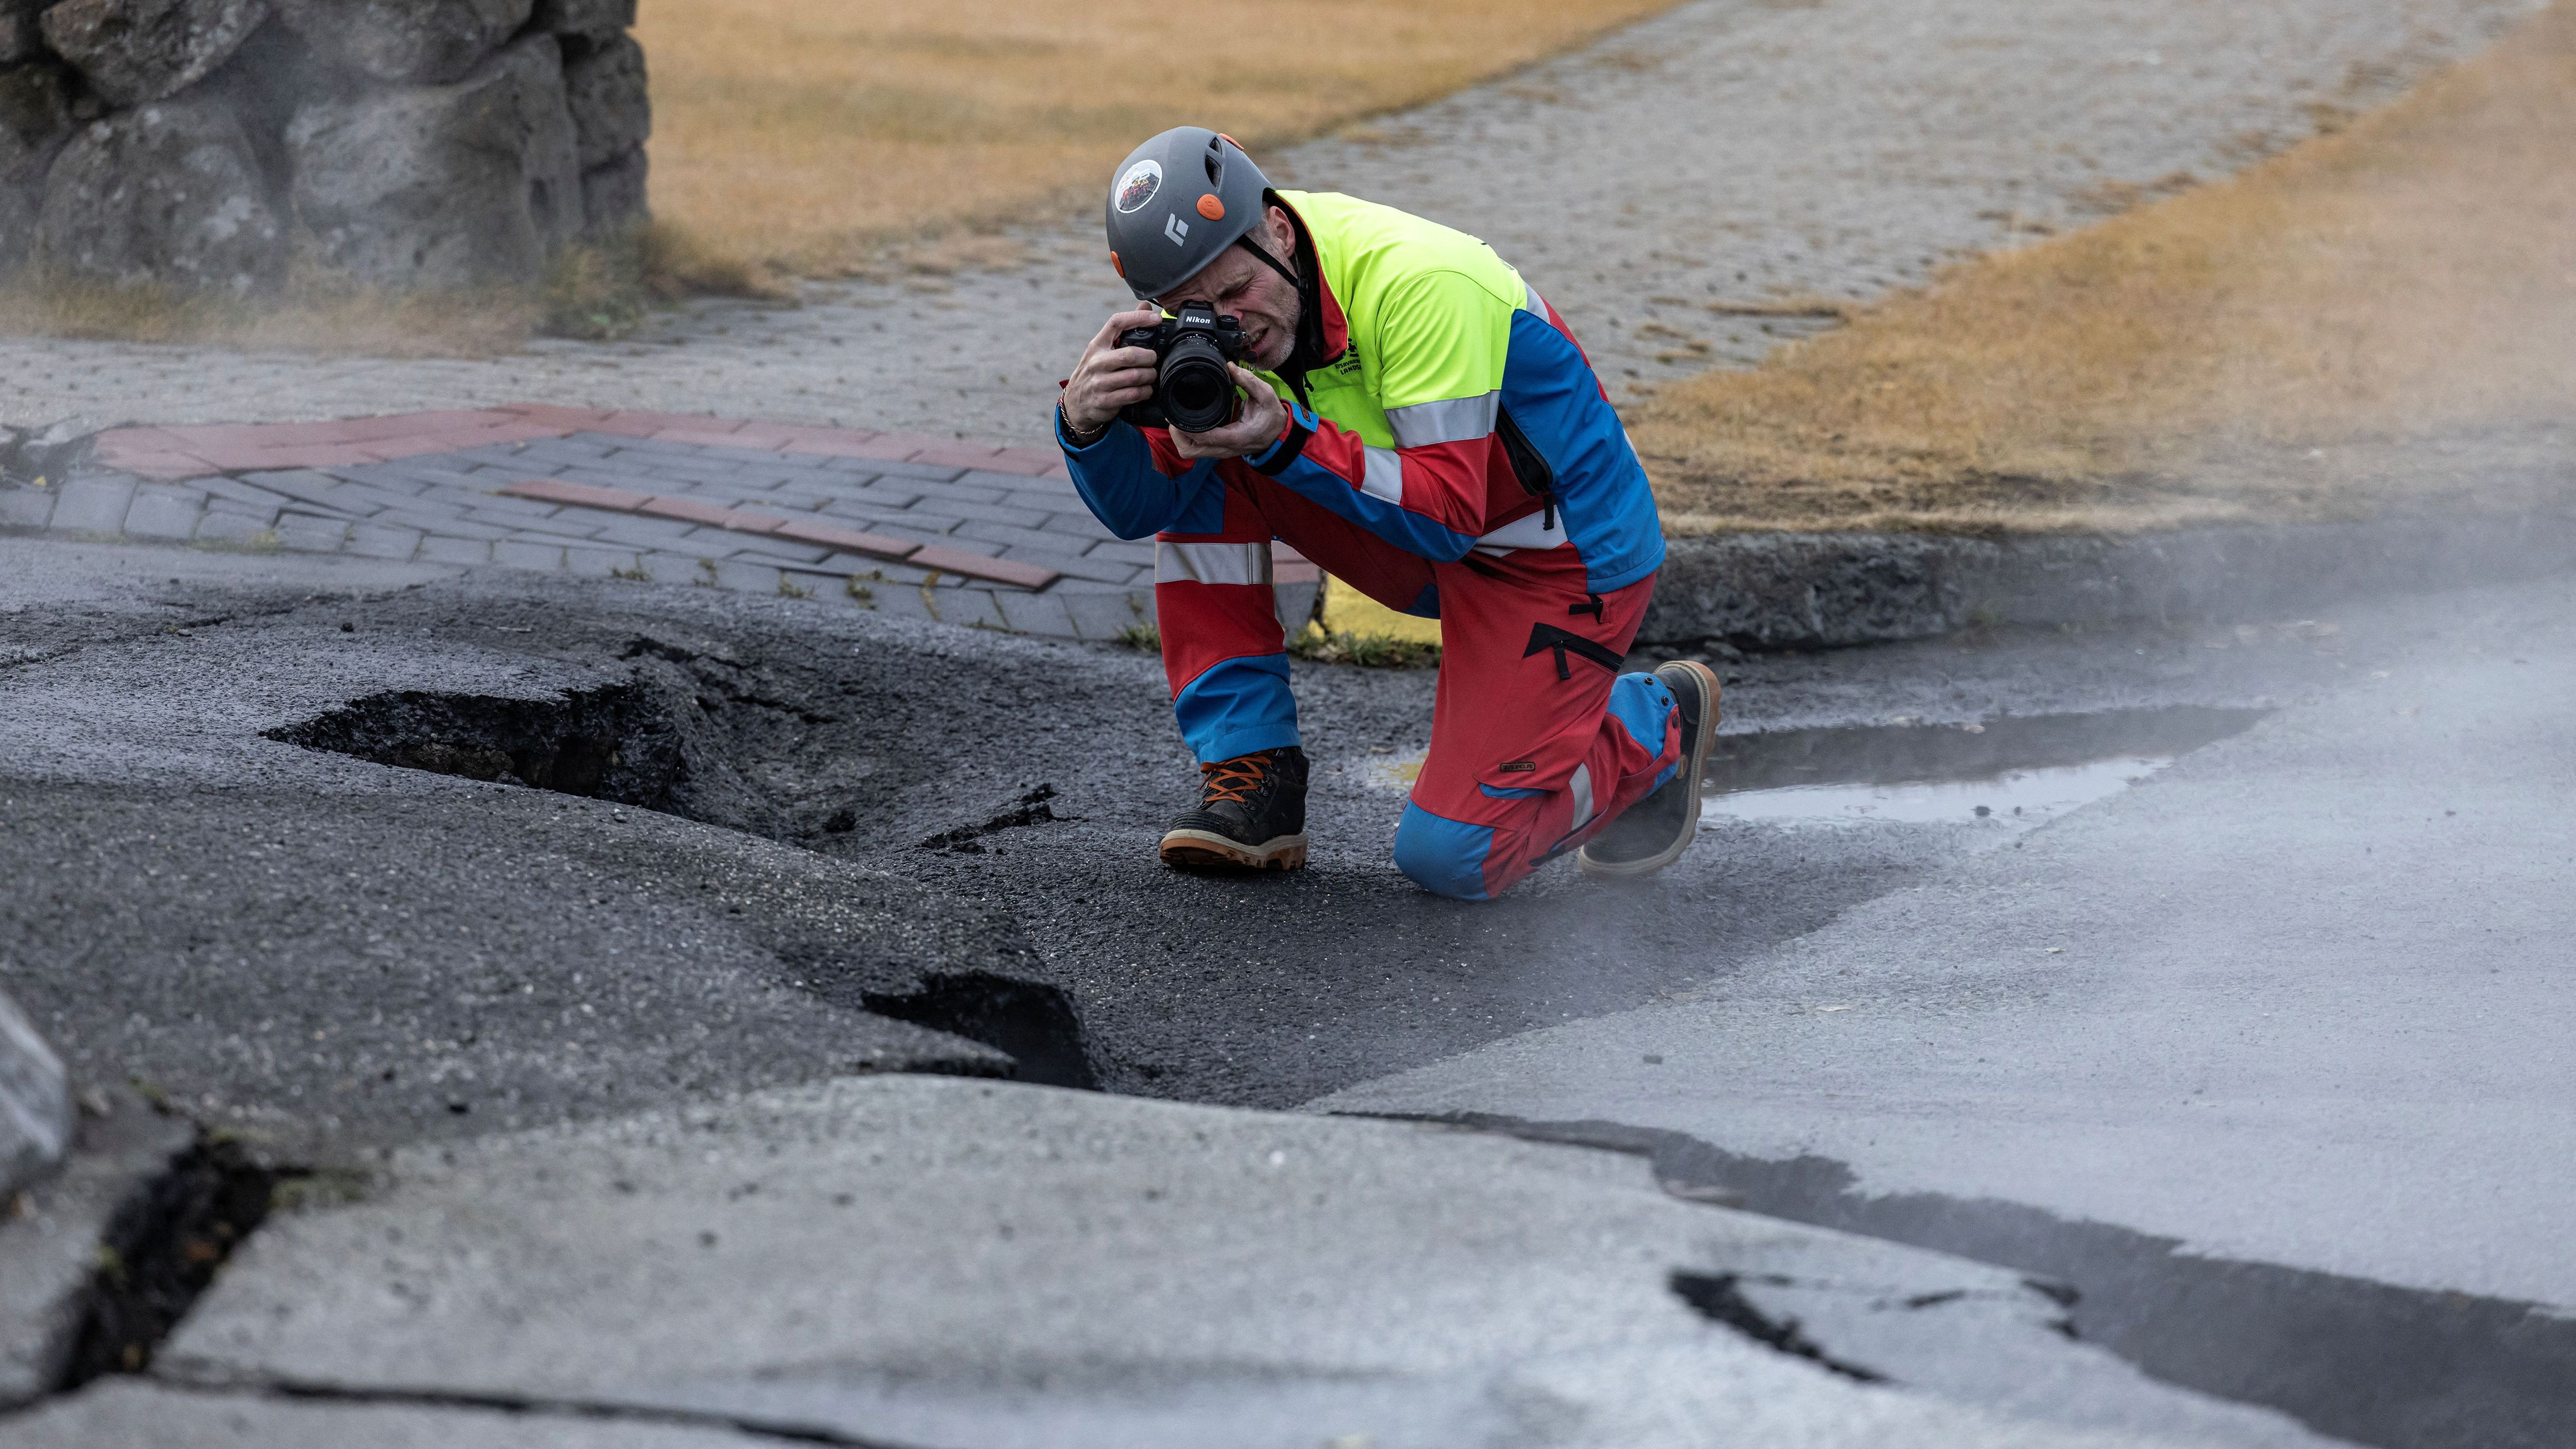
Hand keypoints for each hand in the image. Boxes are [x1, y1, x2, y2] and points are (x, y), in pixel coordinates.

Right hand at [1062, 306, 1164, 436]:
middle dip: (1149, 357)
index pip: (1116, 323)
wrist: (1075, 403)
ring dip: (1149, 376)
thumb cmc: (1094, 372)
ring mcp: (1099, 382)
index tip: (1156, 318)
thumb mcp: (1103, 349)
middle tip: (1153, 359)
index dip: (1138, 318)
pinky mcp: (1105, 401)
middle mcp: (1097, 362)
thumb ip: (1124, 329)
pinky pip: (1133, 395)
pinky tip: (1145, 390)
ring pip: (1135, 376)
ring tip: (1150, 375)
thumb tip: (1146, 306)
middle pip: (1130, 354)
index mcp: (1097, 345)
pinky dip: (1145, 392)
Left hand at [1169, 366, 1287, 460]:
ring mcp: (1220, 451)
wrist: (1278, 435)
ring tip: (1179, 419)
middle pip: (1190, 451)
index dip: (1188, 428)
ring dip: (1181, 438)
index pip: (1205, 438)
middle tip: (1175, 417)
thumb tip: (1230, 367)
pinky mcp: (1218, 450)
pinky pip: (1196, 449)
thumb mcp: (1266, 395)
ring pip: (1190, 453)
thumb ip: (1248, 381)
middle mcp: (1225, 448)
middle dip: (1178, 435)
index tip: (1176, 415)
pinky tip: (1188, 423)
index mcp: (1236, 437)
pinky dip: (1188, 439)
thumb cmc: (1272, 417)